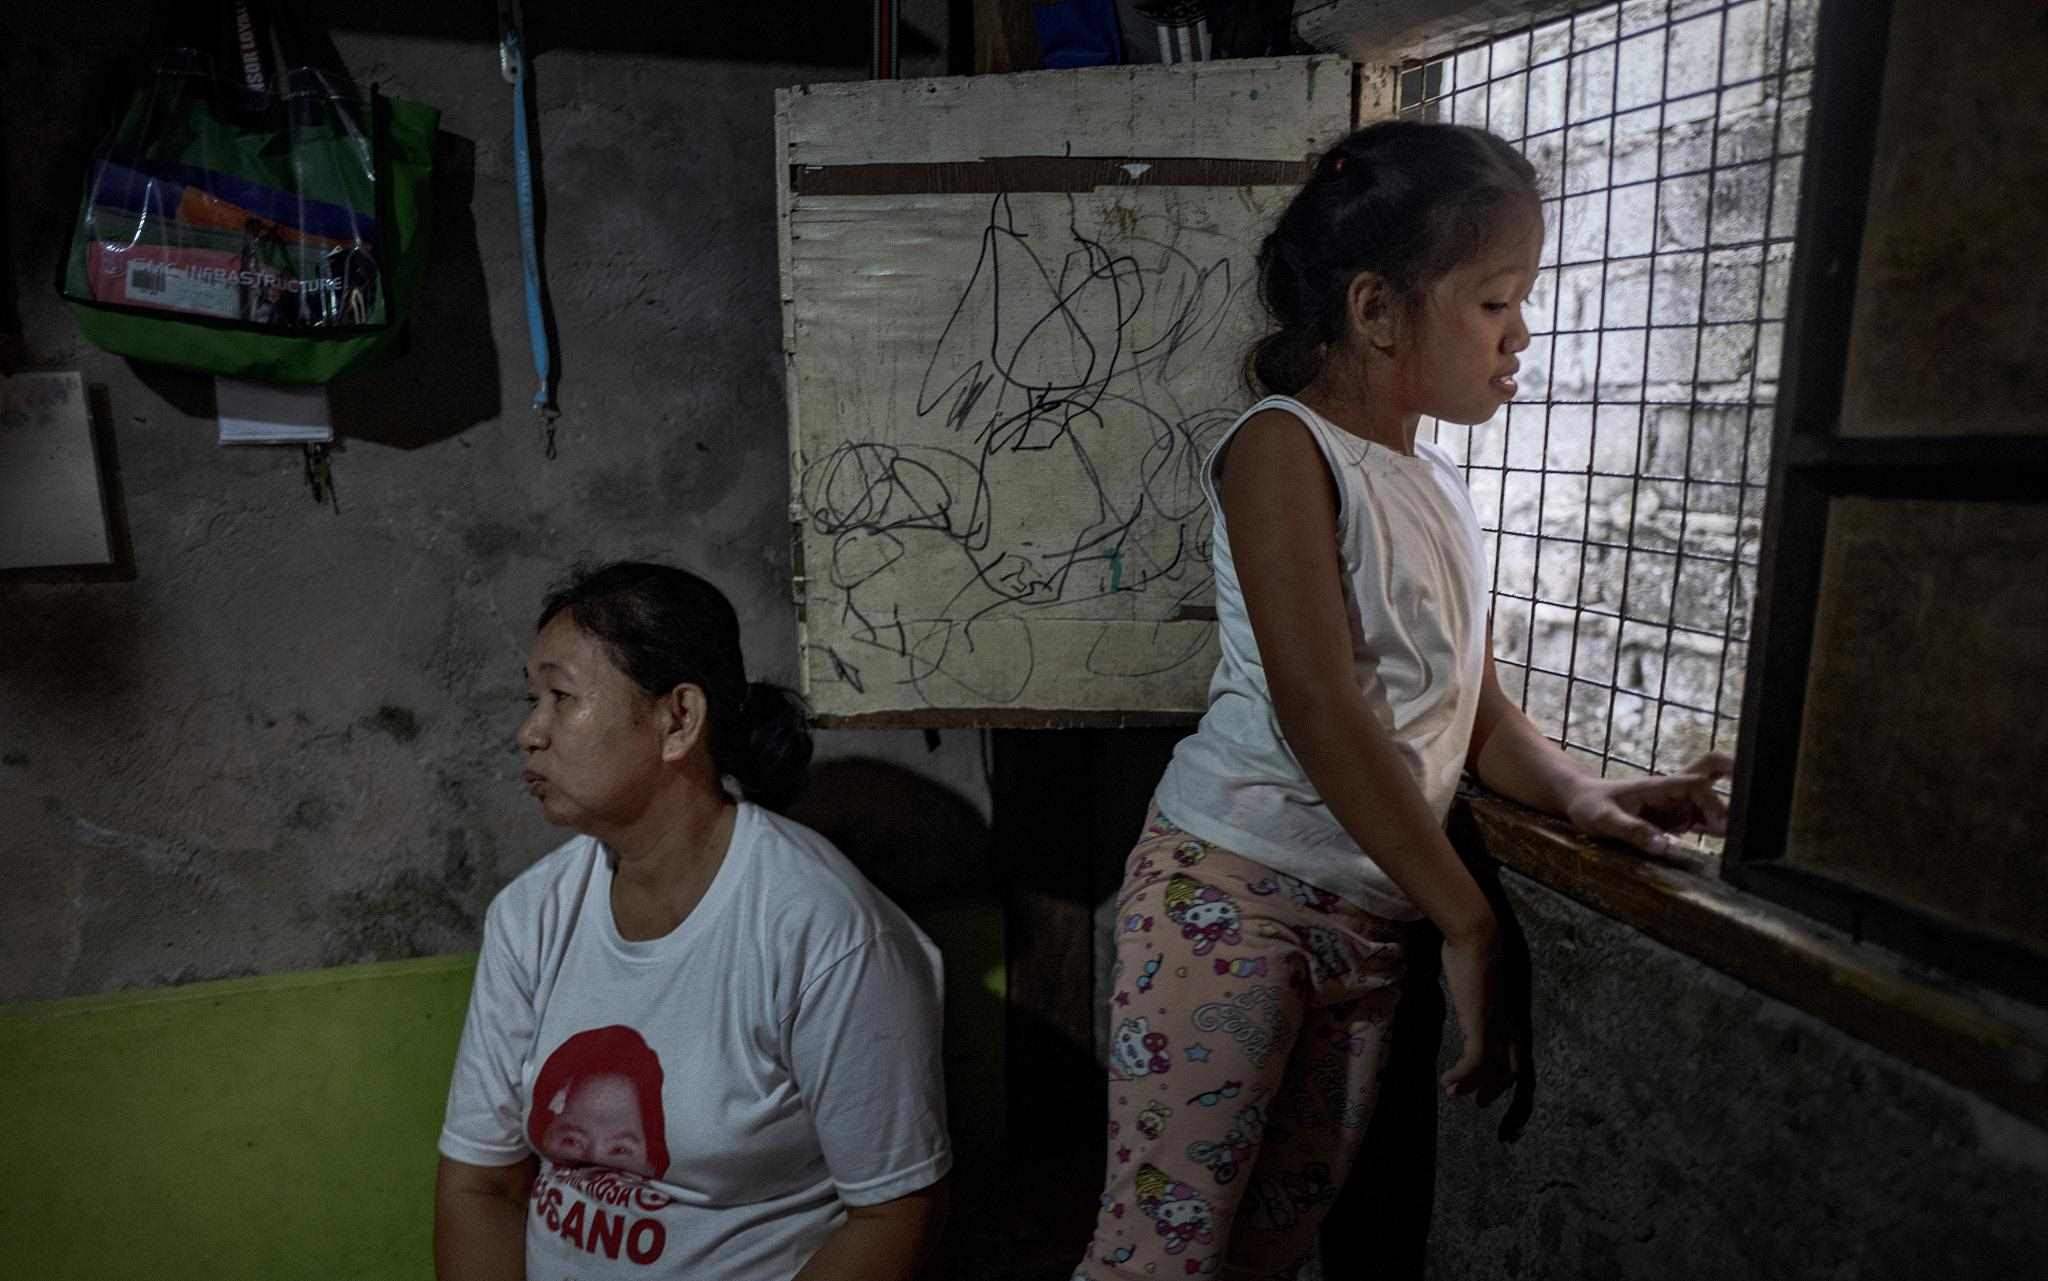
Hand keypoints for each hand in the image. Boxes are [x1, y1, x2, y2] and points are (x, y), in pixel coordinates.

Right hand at [1439, 923, 1515, 1104]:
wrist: (1478, 934)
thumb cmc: (1475, 947)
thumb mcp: (1481, 976)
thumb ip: (1479, 989)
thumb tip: (1468, 988)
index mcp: (1514, 1015)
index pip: (1520, 1056)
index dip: (1509, 1078)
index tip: (1494, 1087)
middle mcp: (1512, 1026)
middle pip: (1512, 1071)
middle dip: (1495, 1090)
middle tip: (1480, 1103)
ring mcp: (1498, 1026)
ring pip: (1492, 1071)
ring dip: (1471, 1086)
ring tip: (1453, 1092)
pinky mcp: (1482, 1024)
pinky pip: (1474, 1062)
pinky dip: (1461, 1076)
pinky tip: (1446, 1081)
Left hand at [1562, 751, 1733, 856]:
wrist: (1582, 801)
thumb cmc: (1590, 805)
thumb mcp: (1603, 819)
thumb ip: (1632, 831)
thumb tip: (1664, 846)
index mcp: (1658, 786)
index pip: (1695, 785)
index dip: (1712, 802)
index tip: (1720, 825)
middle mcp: (1672, 793)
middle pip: (1710, 775)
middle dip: (1734, 778)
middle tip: (1752, 806)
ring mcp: (1676, 805)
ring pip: (1711, 801)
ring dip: (1726, 814)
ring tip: (1745, 838)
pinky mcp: (1675, 819)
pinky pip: (1703, 820)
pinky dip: (1717, 828)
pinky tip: (1730, 841)